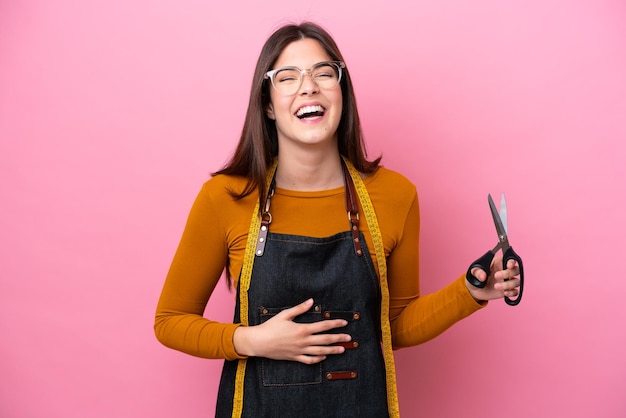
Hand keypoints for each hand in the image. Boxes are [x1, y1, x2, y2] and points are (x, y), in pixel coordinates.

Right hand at [232, 298, 351, 363]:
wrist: (259, 342)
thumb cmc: (270, 327)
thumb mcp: (285, 314)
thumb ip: (300, 308)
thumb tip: (311, 301)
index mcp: (302, 329)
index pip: (323, 326)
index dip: (335, 324)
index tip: (344, 323)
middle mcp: (303, 341)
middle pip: (325, 340)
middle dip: (338, 338)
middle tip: (349, 338)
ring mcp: (300, 350)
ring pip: (320, 352)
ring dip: (332, 350)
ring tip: (342, 349)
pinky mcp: (295, 357)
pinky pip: (309, 360)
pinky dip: (318, 359)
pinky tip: (324, 357)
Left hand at [466, 256, 520, 301]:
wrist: (473, 290)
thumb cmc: (474, 276)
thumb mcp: (472, 272)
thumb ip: (477, 272)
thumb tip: (483, 276)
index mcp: (498, 262)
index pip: (510, 259)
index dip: (512, 262)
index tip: (508, 266)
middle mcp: (505, 271)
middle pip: (516, 270)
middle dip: (508, 273)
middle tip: (496, 276)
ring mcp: (507, 281)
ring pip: (516, 281)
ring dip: (508, 284)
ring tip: (495, 286)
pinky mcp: (507, 290)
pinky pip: (515, 292)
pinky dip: (511, 292)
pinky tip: (504, 293)